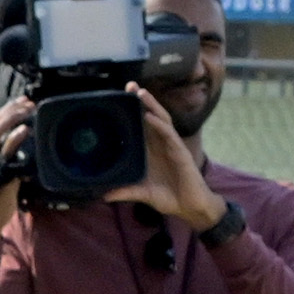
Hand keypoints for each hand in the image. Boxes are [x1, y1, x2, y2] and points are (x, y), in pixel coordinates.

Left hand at [130, 97, 220, 227]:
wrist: (189, 207)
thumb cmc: (169, 197)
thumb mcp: (142, 193)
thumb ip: (125, 191)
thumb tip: (104, 195)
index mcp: (151, 151)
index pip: (140, 126)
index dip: (132, 112)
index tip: (119, 99)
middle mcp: (161, 144)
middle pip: (151, 116)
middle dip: (142, 101)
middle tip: (129, 85)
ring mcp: (171, 146)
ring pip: (161, 119)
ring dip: (151, 105)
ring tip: (140, 93)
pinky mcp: (180, 151)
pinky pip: (169, 134)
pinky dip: (159, 124)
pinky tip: (150, 116)